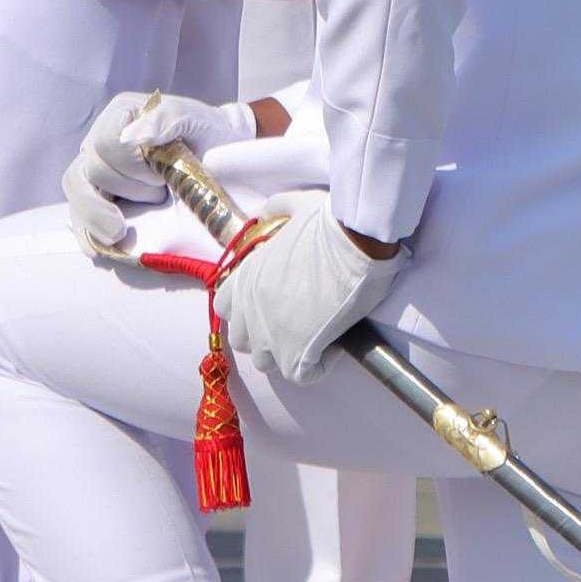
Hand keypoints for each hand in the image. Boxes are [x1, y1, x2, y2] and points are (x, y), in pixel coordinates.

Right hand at [62, 91, 256, 251]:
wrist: (218, 153)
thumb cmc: (206, 133)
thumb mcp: (196, 117)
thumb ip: (166, 117)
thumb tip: (131, 136)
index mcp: (121, 115)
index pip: (106, 144)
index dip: (133, 167)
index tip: (162, 177)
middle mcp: (100, 139)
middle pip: (92, 170)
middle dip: (129, 190)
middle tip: (161, 194)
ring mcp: (94, 169)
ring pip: (76, 189)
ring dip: (97, 215)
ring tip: (119, 233)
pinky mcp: (97, 197)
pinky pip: (78, 214)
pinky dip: (86, 231)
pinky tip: (98, 249)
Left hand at [221, 198, 402, 383]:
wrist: (356, 240)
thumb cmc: (329, 222)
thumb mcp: (293, 206)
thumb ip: (274, 210)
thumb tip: (265, 213)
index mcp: (247, 276)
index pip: (224, 307)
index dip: (243, 309)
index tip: (268, 303)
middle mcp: (251, 308)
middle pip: (243, 340)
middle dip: (263, 335)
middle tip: (292, 323)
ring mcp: (273, 333)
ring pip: (266, 362)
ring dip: (285, 354)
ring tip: (311, 338)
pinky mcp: (300, 351)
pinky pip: (300, 376)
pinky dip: (316, 367)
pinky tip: (332, 347)